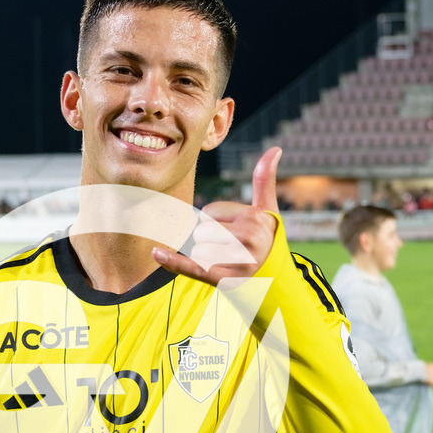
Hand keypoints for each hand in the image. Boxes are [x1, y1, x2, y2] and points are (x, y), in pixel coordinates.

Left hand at [152, 146, 281, 285]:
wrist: (276, 285)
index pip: (210, 212)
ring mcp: (238, 261)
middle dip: (208, 240)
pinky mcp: (226, 280)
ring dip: (205, 257)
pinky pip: (193, 267)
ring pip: (198, 249)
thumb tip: (275, 147)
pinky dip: (173, 261)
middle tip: (229, 251)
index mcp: (254, 218)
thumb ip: (265, 180)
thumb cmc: (268, 243)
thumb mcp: (269, 213)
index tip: (233, 233)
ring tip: (227, 263)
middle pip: (202, 231)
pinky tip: (157, 253)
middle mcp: (248, 238)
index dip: (215, 222)